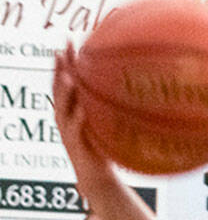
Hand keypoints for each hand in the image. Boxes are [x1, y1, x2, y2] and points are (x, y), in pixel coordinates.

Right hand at [52, 45, 116, 186]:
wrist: (98, 178)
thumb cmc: (104, 150)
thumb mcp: (106, 124)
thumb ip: (112, 107)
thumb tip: (135, 89)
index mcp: (71, 109)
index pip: (65, 80)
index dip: (64, 61)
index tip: (68, 41)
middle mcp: (65, 117)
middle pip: (58, 88)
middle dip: (59, 69)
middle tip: (62, 49)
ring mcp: (68, 131)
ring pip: (62, 108)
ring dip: (65, 92)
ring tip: (69, 76)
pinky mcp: (77, 146)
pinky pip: (76, 131)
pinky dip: (78, 120)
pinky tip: (83, 110)